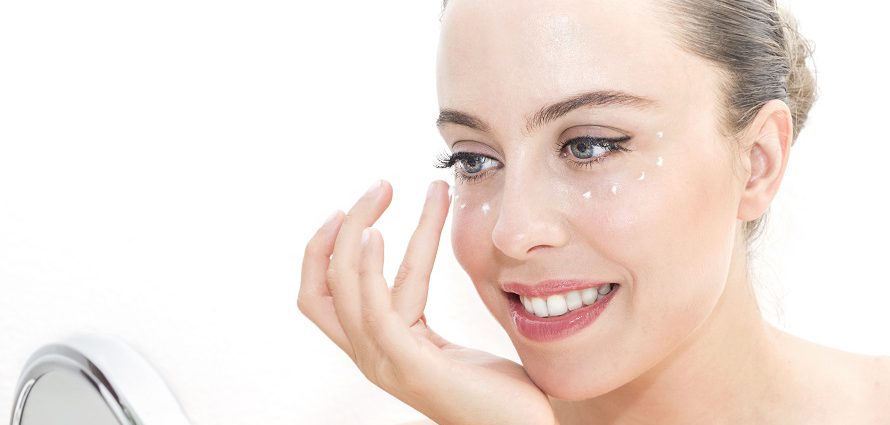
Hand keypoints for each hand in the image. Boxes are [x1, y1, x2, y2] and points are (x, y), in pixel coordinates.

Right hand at [298, 179, 556, 424]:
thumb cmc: (501, 394)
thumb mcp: (450, 344)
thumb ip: (423, 310)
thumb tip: (425, 262)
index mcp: (379, 349)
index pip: (327, 293)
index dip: (331, 246)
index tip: (365, 204)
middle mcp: (372, 356)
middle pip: (323, 284)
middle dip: (341, 228)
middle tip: (378, 186)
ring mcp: (386, 363)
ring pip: (344, 286)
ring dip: (359, 228)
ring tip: (385, 190)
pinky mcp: (410, 365)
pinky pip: (375, 309)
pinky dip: (368, 268)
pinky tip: (379, 235)